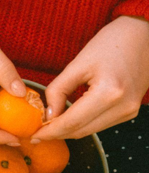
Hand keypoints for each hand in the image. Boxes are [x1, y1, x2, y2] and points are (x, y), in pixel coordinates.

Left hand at [32, 15, 148, 140]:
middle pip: (81, 131)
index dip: (50, 132)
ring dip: (69, 131)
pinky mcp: (130, 111)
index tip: (33, 135)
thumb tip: (48, 113)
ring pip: (90, 131)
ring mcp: (129, 111)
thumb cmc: (111, 43)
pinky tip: (68, 119)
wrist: (143, 37)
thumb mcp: (78, 64)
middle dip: (57, 134)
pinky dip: (82, 124)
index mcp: (108, 93)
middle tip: (36, 133)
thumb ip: (59, 90)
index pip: (72, 122)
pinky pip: (100, 124)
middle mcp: (122, 107)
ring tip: (49, 126)